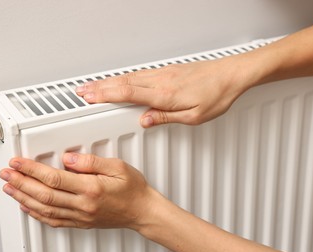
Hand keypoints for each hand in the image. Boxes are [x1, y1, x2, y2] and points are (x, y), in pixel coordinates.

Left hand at [0, 153, 153, 229]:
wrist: (142, 211)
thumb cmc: (133, 189)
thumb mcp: (117, 167)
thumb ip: (91, 162)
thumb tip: (68, 158)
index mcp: (91, 188)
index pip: (53, 178)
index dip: (31, 169)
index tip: (18, 163)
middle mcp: (83, 204)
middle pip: (43, 194)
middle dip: (21, 182)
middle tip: (7, 174)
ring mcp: (80, 216)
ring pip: (44, 209)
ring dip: (23, 197)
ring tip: (10, 188)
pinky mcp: (81, 223)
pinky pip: (53, 221)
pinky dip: (36, 214)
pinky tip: (28, 206)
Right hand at [76, 55, 262, 126]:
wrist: (231, 75)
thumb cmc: (216, 95)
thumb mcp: (194, 117)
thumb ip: (166, 118)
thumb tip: (144, 120)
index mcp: (164, 94)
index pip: (127, 93)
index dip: (105, 95)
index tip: (88, 96)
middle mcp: (160, 81)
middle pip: (123, 83)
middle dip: (99, 87)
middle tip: (81, 90)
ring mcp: (163, 73)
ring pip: (130, 77)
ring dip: (109, 81)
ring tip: (94, 85)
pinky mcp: (168, 71)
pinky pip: (140, 74)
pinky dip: (125, 78)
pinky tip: (121, 80)